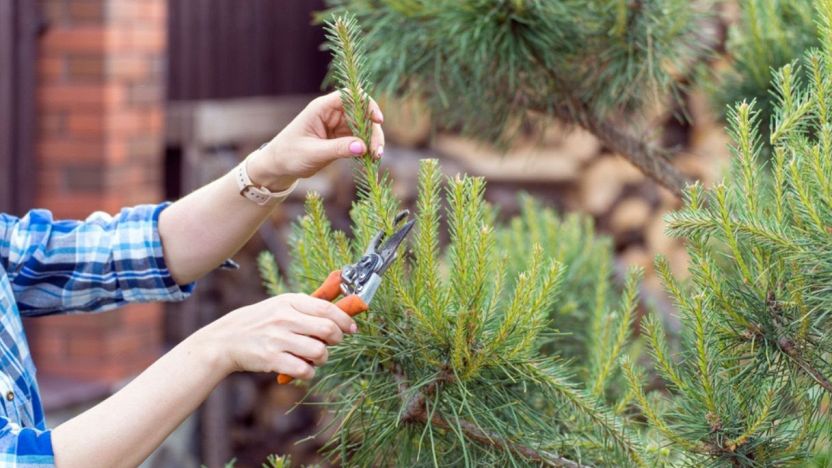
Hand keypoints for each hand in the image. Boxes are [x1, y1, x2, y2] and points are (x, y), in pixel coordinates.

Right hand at [194, 293, 357, 379]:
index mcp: (289, 301)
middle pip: (327, 329)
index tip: (352, 328)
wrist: (225, 339)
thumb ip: (310, 306)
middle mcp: (284, 318)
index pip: (326, 308)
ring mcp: (277, 339)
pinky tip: (302, 368)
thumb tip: (343, 302)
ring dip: (323, 358)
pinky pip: (304, 370)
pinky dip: (308, 372)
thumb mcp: (282, 305)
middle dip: (336, 338)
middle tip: (331, 342)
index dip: (345, 319)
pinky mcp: (271, 359)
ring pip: (319, 351)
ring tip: (315, 356)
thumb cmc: (261, 322)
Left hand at [248, 91, 385, 190]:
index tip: (378, 120)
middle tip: (378, 151)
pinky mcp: (341, 138)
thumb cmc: (289, 155)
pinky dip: (367, 148)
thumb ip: (338, 149)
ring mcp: (338, 126)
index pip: (350, 96)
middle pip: (362, 113)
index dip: (367, 104)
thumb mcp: (313, 153)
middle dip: (373, 130)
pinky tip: (370, 160)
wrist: (278, 166)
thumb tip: (363, 147)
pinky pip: (360, 139)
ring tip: (376, 158)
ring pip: (364, 127)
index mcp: (322, 108)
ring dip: (373, 141)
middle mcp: (332, 113)